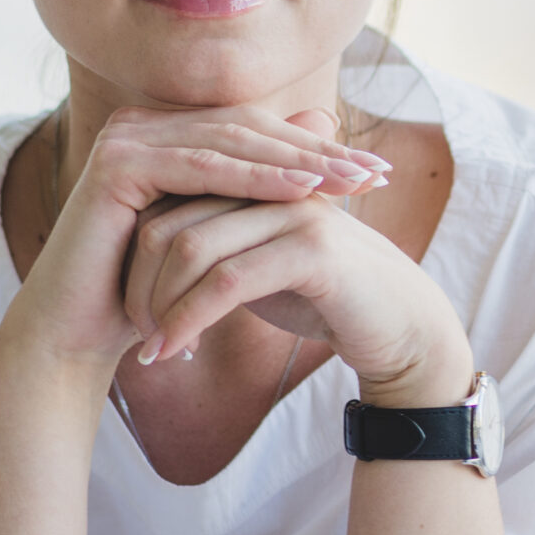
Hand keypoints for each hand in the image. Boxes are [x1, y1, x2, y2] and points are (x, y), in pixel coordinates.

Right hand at [0, 105, 387, 377]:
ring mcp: (127, 137)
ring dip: (299, 163)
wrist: (78, 336)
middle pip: (249, 131)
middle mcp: (143, 125)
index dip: (318, 148)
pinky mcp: (117, 163)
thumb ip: (261, 179)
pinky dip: (256, 178)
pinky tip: (303, 191)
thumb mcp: (221, 232)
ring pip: (232, 145)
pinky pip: (202, 168)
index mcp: (166, 132)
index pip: (256, 131)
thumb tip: (324, 123)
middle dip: (318, 152)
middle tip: (377, 172)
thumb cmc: (148, 291)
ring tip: (352, 182)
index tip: (376, 171)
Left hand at [124, 108, 471, 405]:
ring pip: (190, 249)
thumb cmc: (332, 301)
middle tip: (133, 334)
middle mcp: (272, 186)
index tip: (129, 311)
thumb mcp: (263, 267)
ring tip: (152, 350)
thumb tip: (153, 253)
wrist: (405, 330)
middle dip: (139, 284)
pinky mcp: (312, 251)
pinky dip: (188, 320)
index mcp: (257, 182)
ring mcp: (294, 212)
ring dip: (159, 307)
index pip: (168, 203)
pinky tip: (173, 353)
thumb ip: (219, 250)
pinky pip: (226, 282)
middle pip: (168, 221)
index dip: (136, 258)